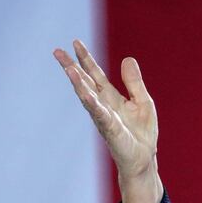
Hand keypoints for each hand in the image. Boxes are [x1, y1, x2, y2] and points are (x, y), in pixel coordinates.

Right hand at [53, 39, 161, 202]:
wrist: (144, 159)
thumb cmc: (142, 134)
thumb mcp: (143, 102)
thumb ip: (134, 82)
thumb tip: (128, 58)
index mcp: (111, 97)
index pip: (95, 75)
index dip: (86, 59)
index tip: (75, 43)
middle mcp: (103, 105)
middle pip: (85, 82)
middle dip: (71, 67)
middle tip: (56, 51)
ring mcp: (104, 117)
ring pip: (87, 96)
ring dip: (77, 83)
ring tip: (68, 68)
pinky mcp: (110, 129)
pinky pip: (99, 114)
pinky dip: (92, 103)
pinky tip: (85, 93)